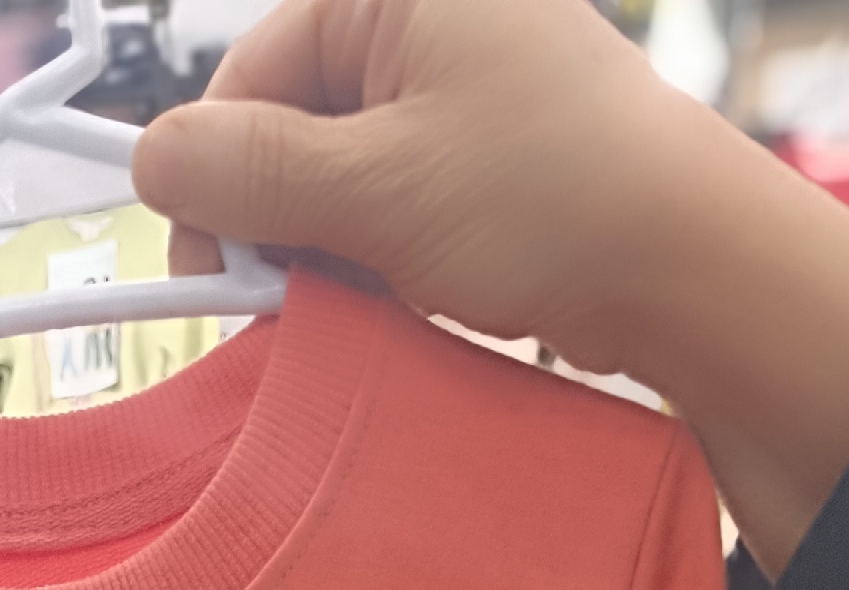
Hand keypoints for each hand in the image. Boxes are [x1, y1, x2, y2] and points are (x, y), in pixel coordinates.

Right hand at [136, 0, 684, 373]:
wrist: (694, 270)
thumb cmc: (558, 198)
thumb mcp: (379, 188)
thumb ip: (252, 173)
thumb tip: (154, 159)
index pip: (251, 73)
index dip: (217, 174)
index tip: (211, 270)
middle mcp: (431, 29)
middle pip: (290, 128)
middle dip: (281, 221)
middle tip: (292, 299)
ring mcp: (463, 98)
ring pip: (337, 182)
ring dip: (333, 255)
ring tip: (377, 297)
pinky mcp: (485, 167)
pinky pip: (392, 213)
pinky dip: (382, 266)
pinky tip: (410, 300)